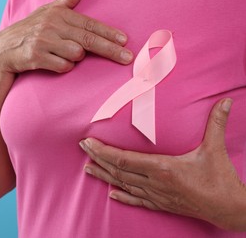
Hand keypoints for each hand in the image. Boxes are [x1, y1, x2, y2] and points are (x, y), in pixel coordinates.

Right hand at [0, 0, 132, 73]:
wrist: (3, 48)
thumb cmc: (30, 29)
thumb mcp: (47, 12)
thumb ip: (67, 2)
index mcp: (59, 14)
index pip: (89, 24)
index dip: (108, 33)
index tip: (124, 40)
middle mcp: (52, 26)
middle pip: (89, 40)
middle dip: (110, 50)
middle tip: (127, 58)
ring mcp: (44, 41)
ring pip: (76, 54)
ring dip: (75, 58)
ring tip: (62, 53)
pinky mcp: (37, 57)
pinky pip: (63, 66)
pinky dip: (63, 67)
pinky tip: (54, 62)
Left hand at [79, 98, 245, 230]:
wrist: (229, 209)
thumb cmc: (220, 180)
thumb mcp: (215, 149)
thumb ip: (216, 124)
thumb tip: (225, 102)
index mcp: (163, 168)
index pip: (123, 159)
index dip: (103, 151)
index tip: (88, 143)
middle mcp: (154, 183)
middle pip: (117, 171)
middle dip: (98, 159)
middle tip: (82, 149)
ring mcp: (156, 195)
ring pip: (123, 185)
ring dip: (104, 176)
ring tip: (88, 169)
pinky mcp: (161, 204)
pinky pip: (136, 200)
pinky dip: (122, 196)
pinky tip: (111, 194)